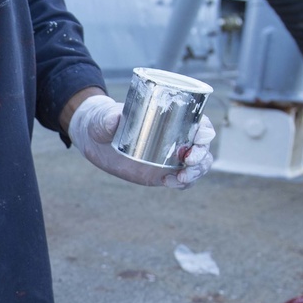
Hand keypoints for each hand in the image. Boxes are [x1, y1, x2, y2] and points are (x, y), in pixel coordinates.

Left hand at [66, 93, 214, 188]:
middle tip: (188, 162)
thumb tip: (115, 119)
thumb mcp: (105, 119)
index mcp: (171, 119)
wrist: (97, 140)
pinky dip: (183, 184)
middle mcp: (176, 138)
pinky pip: (182, 180)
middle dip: (202, 156)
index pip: (198, 123)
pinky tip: (168, 183)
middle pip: (202, 147)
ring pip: (198, 166)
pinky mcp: (163, 172)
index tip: (200, 138)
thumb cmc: (104, 121)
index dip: (205, 130)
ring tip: (179, 178)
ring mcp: (172, 157)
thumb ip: (108, 119)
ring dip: (196, 173)